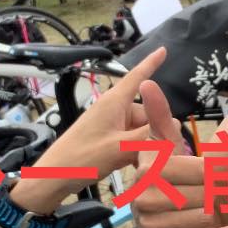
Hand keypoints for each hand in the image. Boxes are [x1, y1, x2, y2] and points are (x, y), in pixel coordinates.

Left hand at [10, 47, 164, 211]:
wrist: (53, 178)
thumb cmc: (82, 158)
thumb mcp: (120, 147)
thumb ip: (149, 135)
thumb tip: (174, 124)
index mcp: (114, 102)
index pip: (137, 76)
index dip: (151, 63)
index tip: (164, 49)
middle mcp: (113, 110)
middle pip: (146, 112)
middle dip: (156, 129)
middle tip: (161, 152)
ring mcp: (109, 125)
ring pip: (140, 128)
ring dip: (146, 143)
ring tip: (148, 163)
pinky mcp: (107, 139)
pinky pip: (130, 139)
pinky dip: (137, 150)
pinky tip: (138, 166)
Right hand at [131, 79, 227, 227]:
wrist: (169, 217)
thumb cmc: (173, 177)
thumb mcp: (167, 145)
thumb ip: (159, 116)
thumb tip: (146, 83)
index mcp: (145, 172)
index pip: (191, 171)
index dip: (211, 173)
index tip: (220, 172)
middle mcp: (143, 201)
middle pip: (198, 196)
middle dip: (215, 195)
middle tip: (221, 193)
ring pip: (198, 220)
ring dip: (216, 216)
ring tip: (220, 209)